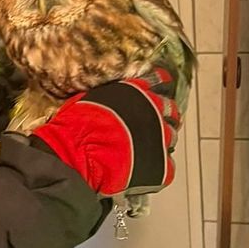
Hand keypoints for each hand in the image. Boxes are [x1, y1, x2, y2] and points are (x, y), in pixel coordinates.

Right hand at [31, 68, 178, 196]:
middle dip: (164, 115)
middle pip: (170, 110)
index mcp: (136, 91)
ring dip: (160, 140)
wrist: (79, 154)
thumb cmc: (78, 126)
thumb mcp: (88, 98)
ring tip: (144, 147)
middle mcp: (154, 111)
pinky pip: (166, 165)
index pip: (158, 80)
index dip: (159, 83)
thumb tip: (110, 99)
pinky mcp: (161, 165)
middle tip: (153, 122)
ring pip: (170, 136)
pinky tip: (143, 167)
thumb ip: (109, 97)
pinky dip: (157, 166)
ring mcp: (160, 138)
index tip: (161, 84)